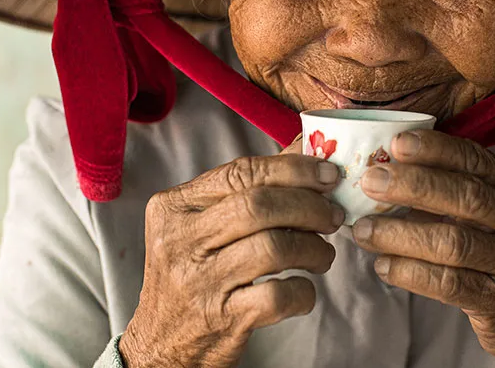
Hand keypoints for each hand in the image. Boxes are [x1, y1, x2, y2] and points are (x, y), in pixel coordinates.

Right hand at [119, 137, 345, 367]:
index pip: (240, 173)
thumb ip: (249, 188)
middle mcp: (180, 241)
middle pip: (259, 205)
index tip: (328, 174)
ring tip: (322, 255)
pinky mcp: (220, 318)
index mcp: (174, 207)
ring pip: (273, 248)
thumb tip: (304, 148)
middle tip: (334, 216)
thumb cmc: (193, 275)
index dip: (293, 169)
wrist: (160, 345)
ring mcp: (198, 281)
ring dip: (313, 248)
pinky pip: (277, 296)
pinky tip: (304, 290)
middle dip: (309, 206)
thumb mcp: (204, 227)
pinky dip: (303, 291)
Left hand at [351, 129, 494, 367]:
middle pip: (467, 196)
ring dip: (400, 233)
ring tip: (363, 229)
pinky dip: (410, 271)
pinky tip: (383, 265)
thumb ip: (459, 188)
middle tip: (371, 181)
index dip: (436, 150)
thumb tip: (390, 168)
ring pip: (453, 242)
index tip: (396, 143)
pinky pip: (448, 283)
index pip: (478, 160)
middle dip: (413, 185)